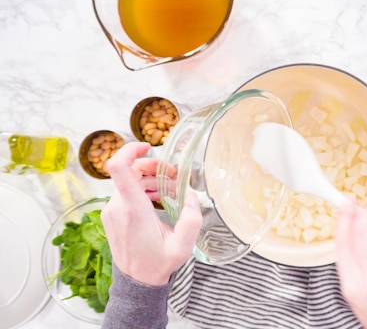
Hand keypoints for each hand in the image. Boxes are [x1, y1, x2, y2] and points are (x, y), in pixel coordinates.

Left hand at [101, 142, 202, 285]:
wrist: (137, 282)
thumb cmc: (158, 264)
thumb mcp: (182, 245)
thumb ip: (191, 218)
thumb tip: (191, 195)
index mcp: (134, 210)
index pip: (119, 168)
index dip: (129, 149)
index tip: (147, 146)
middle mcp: (118, 207)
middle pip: (130, 171)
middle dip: (153, 167)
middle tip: (174, 175)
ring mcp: (112, 211)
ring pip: (129, 181)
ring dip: (150, 179)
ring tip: (170, 189)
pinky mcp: (112, 215)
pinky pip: (126, 192)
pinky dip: (142, 189)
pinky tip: (158, 198)